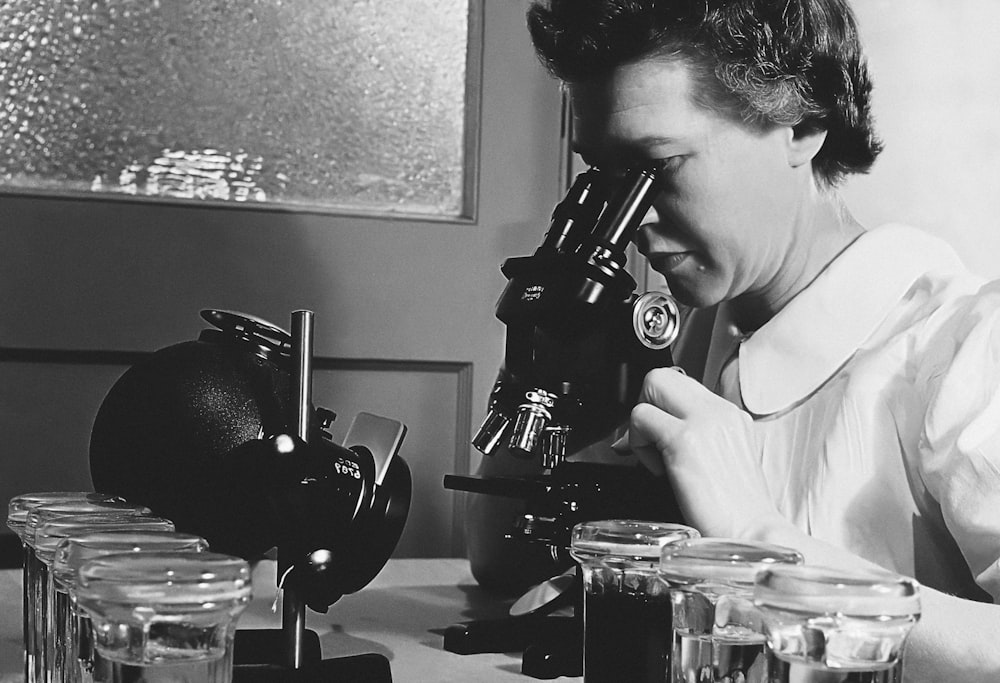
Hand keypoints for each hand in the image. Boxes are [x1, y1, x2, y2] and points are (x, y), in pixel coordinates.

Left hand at [613, 367, 784, 538]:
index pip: (681, 386)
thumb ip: (692, 439)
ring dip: (642, 426)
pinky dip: (639, 443)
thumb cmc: (735, 512)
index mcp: (730, 415)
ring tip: (660, 460)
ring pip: (651, 386)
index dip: (660, 410)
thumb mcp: (721, 462)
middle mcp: (720, 410)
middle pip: (662, 375)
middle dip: (645, 405)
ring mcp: (704, 420)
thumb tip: (647, 435)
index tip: (656, 439)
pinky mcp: (685, 439)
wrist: (751, 536)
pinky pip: (640, 418)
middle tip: (651, 443)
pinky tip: (661, 472)